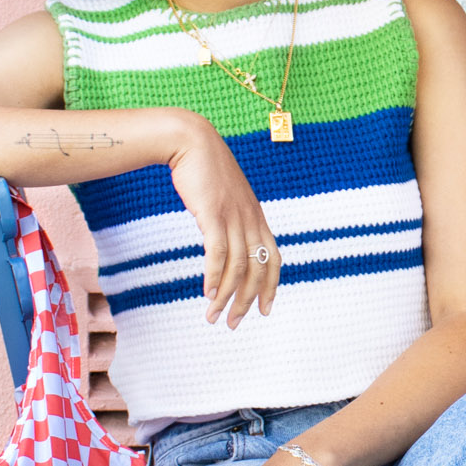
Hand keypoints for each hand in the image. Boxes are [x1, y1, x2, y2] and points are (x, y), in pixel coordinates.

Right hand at [165, 113, 280, 327]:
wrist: (191, 141)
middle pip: (258, 270)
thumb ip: (231, 218)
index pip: (274, 259)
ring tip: (214, 316)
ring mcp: (234, 216)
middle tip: (235, 324)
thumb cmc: (205, 170)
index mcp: (257, 216)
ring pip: (237, 267)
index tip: (265, 310)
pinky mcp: (213, 213)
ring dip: (226, 296)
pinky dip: (213, 276)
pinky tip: (206, 293)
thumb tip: (225, 240)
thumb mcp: (225, 197)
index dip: (271, 287)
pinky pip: (217, 253)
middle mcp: (251, 219)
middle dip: (247, 301)